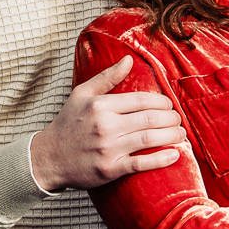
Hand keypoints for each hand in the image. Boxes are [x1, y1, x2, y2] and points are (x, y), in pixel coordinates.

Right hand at [31, 57, 184, 189]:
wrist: (48, 158)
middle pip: (149, 119)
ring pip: (149, 139)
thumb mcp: (82, 94)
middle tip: (177, 119)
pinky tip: (175, 154)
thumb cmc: (67, 124)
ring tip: (181, 133)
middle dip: (170, 118)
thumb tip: (129, 59)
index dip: (161, 102)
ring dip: (171, 135)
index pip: (140, 100)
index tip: (169, 104)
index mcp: (100, 105)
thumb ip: (107, 77)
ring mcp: (108, 149)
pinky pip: (141, 164)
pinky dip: (161, 159)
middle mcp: (105, 126)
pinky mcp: (110, 169)